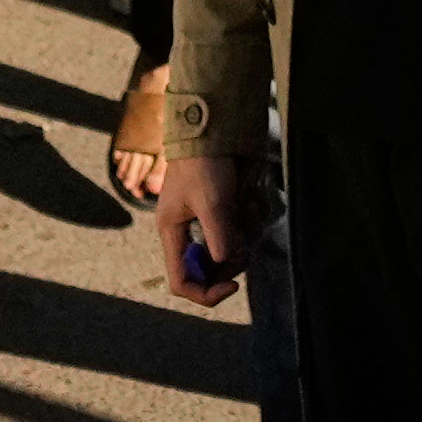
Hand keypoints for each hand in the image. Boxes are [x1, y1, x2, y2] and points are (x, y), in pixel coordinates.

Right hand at [156, 139, 253, 305]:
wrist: (212, 129)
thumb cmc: (204, 163)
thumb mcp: (212, 200)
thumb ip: (218, 234)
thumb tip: (225, 263)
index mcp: (172, 232)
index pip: (181, 281)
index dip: (205, 292)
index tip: (232, 285)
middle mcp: (186, 233)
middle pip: (209, 270)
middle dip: (231, 262)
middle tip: (245, 241)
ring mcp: (204, 223)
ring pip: (227, 252)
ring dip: (242, 239)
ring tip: (247, 210)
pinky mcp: (221, 212)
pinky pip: (237, 233)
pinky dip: (247, 225)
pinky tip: (249, 203)